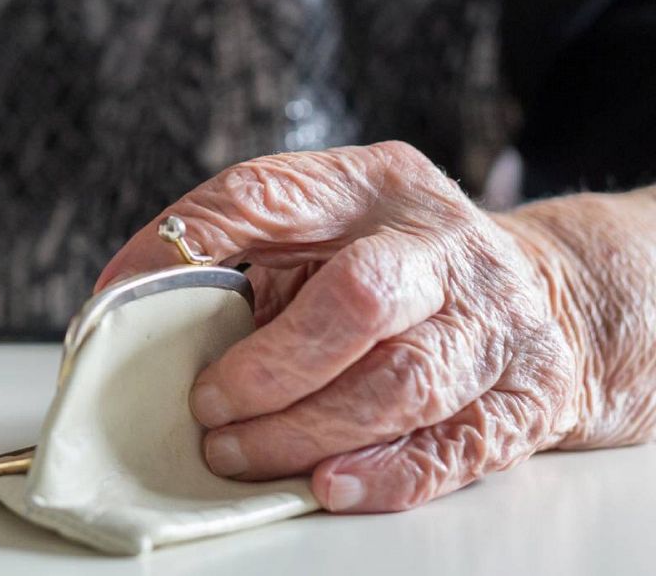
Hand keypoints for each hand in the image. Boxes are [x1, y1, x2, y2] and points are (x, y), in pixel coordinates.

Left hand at [94, 142, 585, 511]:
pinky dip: (383, 473)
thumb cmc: (396, 266)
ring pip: (402, 383)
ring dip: (304, 430)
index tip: (121, 296)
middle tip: (206, 403)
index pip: (266, 193)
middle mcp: (440, 244)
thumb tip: (129, 304)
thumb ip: (243, 253)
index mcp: (371, 185)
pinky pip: (452, 446)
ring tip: (237, 453)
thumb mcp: (325, 229)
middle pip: (359, 298)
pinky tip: (326, 483)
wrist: (548, 296)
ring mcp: (493, 320)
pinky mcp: (523, 395)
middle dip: (270, 365)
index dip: (186, 242)